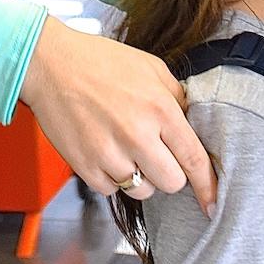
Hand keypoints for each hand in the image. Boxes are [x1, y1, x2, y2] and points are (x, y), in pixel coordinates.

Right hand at [20, 16, 217, 212]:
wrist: (51, 65)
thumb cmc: (100, 62)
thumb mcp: (151, 68)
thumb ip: (177, 98)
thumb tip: (193, 125)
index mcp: (159, 109)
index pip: (194, 158)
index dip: (207, 185)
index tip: (212, 201)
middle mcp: (136, 134)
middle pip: (172, 183)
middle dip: (169, 173)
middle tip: (156, 154)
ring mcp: (109, 153)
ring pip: (142, 191)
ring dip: (141, 177)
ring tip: (126, 149)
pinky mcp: (84, 166)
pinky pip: (111, 190)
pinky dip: (112, 177)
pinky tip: (105, 152)